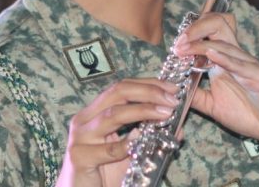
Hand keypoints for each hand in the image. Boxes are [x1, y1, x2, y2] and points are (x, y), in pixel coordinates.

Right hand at [56, 78, 177, 186]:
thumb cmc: (103, 174)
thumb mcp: (129, 152)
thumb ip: (149, 138)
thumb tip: (178, 128)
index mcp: (93, 113)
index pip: (122, 88)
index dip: (148, 84)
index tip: (172, 88)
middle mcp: (84, 120)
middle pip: (117, 93)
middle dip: (148, 92)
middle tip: (171, 99)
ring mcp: (80, 138)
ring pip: (114, 115)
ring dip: (143, 111)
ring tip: (165, 114)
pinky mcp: (79, 157)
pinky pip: (109, 149)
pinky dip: (128, 144)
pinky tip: (142, 141)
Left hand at [174, 14, 258, 164]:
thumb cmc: (249, 114)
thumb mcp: (213, 106)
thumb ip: (195, 96)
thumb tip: (172, 90)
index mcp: (224, 61)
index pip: (207, 34)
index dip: (189, 36)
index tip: (174, 47)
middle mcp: (235, 57)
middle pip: (217, 25)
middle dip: (195, 28)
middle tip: (179, 42)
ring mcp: (246, 64)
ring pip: (224, 42)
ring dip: (201, 43)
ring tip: (184, 47)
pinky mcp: (258, 75)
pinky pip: (240, 62)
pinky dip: (224, 57)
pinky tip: (211, 54)